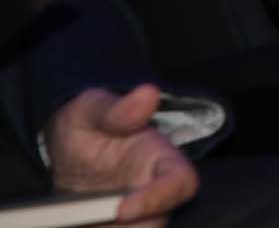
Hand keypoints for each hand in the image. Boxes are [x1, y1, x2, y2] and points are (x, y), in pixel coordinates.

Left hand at [43, 85, 198, 225]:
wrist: (66, 151)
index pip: (181, 182)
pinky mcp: (118, 226)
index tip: (120, 210)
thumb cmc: (87, 124)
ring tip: (77, 222)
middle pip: (159, 221)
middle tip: (87, 223)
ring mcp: (138, 213)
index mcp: (161, 159)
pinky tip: (77, 224)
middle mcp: (155, 190)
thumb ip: (116, 109)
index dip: (159, 199)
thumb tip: (148, 93)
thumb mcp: (91, 110)